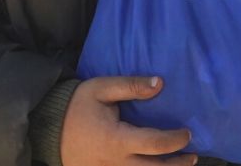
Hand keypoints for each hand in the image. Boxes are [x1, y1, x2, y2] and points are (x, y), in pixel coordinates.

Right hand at [60, 76, 195, 165]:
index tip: (188, 133)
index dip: (175, 141)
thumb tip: (160, 83)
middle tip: (192, 155)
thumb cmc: (77, 106)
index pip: (154, 144)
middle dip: (177, 165)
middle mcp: (115, 162)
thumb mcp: (102, 88)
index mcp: (116, 139)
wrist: (47, 128)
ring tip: (181, 165)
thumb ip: (131, 86)